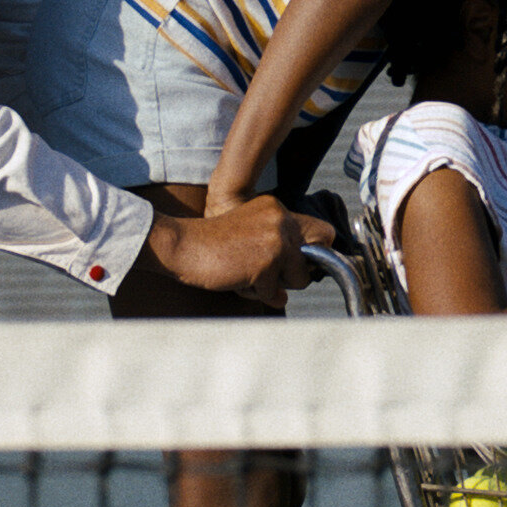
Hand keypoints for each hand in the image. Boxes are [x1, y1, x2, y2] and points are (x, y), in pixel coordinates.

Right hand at [140, 196, 335, 306]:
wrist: (182, 245)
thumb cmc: (210, 247)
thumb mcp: (248, 242)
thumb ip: (274, 260)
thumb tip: (284, 297)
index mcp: (278, 209)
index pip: (324, 231)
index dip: (318, 252)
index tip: (300, 264)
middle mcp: (282, 219)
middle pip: (317, 258)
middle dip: (296, 274)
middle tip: (268, 274)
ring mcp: (275, 239)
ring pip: (299, 279)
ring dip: (274, 286)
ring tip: (247, 276)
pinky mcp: (266, 261)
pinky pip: (273, 292)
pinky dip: (255, 293)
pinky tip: (236, 279)